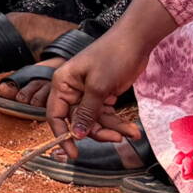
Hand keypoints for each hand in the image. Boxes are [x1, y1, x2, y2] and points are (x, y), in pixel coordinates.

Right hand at [44, 29, 150, 147]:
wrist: (136, 41)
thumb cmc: (112, 56)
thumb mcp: (98, 87)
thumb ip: (87, 113)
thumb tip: (78, 134)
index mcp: (63, 85)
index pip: (56, 115)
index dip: (63, 135)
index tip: (73, 152)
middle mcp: (73, 91)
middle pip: (79, 121)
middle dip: (98, 132)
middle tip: (115, 139)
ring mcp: (89, 94)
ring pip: (95, 120)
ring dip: (113, 129)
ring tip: (130, 133)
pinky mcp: (104, 95)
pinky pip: (107, 115)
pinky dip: (119, 123)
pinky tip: (131, 130)